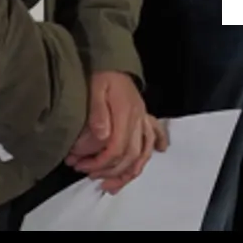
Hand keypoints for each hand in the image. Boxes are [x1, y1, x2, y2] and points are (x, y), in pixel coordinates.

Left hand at [63, 71, 157, 190]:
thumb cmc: (101, 74)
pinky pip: (155, 134)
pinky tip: (159, 152)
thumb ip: (97, 112)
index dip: (101, 162)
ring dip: (130, 171)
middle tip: (90, 176)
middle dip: (110, 170)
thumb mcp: (94, 88)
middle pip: (131, 154)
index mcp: (125, 113)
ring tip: (114, 184)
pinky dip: (156, 145)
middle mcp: (138, 118)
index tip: (84, 167)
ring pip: (144, 150)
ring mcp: (143, 117)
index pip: (118, 147)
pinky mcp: (144, 116)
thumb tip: (102, 136)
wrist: (112, 59)